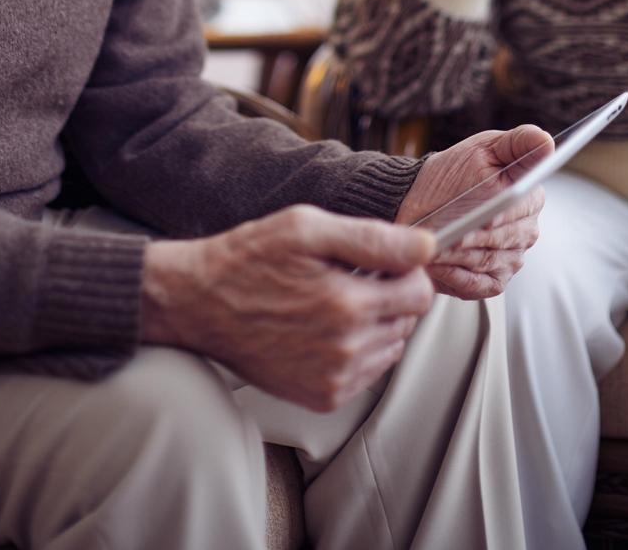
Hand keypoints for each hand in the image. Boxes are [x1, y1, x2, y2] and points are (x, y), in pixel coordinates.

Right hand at [140, 205, 436, 410]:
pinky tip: (323, 328)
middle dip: (389, 295)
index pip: (421, 294)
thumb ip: (374, 238)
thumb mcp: (307, 228)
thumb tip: (427, 246)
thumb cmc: (250, 258)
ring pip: (390, 348)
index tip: (382, 261)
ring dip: (375, 324)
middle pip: (408, 321)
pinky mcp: (321, 398)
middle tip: (347, 277)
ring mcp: (334, 379)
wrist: (200, 303)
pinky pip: (366, 372)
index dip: (407, 271)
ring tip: (331, 301)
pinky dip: (356, 350)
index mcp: (347, 305)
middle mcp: (346, 350)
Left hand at [396, 126, 550, 297]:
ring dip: (461, 256)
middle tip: (452, 237)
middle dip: (476, 239)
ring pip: (488, 262)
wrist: (419, 200)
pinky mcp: (490, 281)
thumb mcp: (484, 150)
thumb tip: (546, 142)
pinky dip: (456, 276)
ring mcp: (510, 259)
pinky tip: (438, 265)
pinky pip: (478, 286)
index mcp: (529, 198)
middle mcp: (525, 232)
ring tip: (437, 248)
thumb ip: (518, 143)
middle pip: (505, 240)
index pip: (522, 209)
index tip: (485, 218)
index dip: (503, 215)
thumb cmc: (453, 173)